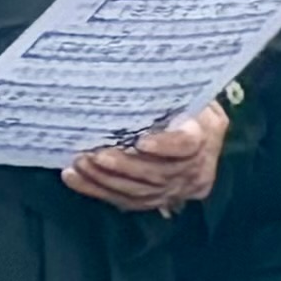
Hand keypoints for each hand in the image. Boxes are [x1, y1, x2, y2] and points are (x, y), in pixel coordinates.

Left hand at [64, 104, 225, 211]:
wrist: (196, 133)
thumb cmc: (182, 103)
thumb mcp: (184, 93)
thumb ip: (166, 93)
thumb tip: (132, 79)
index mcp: (205, 134)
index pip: (187, 145)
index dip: (164, 146)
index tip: (140, 142)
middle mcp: (196, 168)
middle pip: (158, 174)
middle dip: (123, 166)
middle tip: (93, 155)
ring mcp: (176, 189)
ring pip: (139, 191)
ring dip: (104, 179)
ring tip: (79, 164)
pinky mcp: (155, 200)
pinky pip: (124, 201)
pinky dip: (96, 190)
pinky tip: (74, 178)